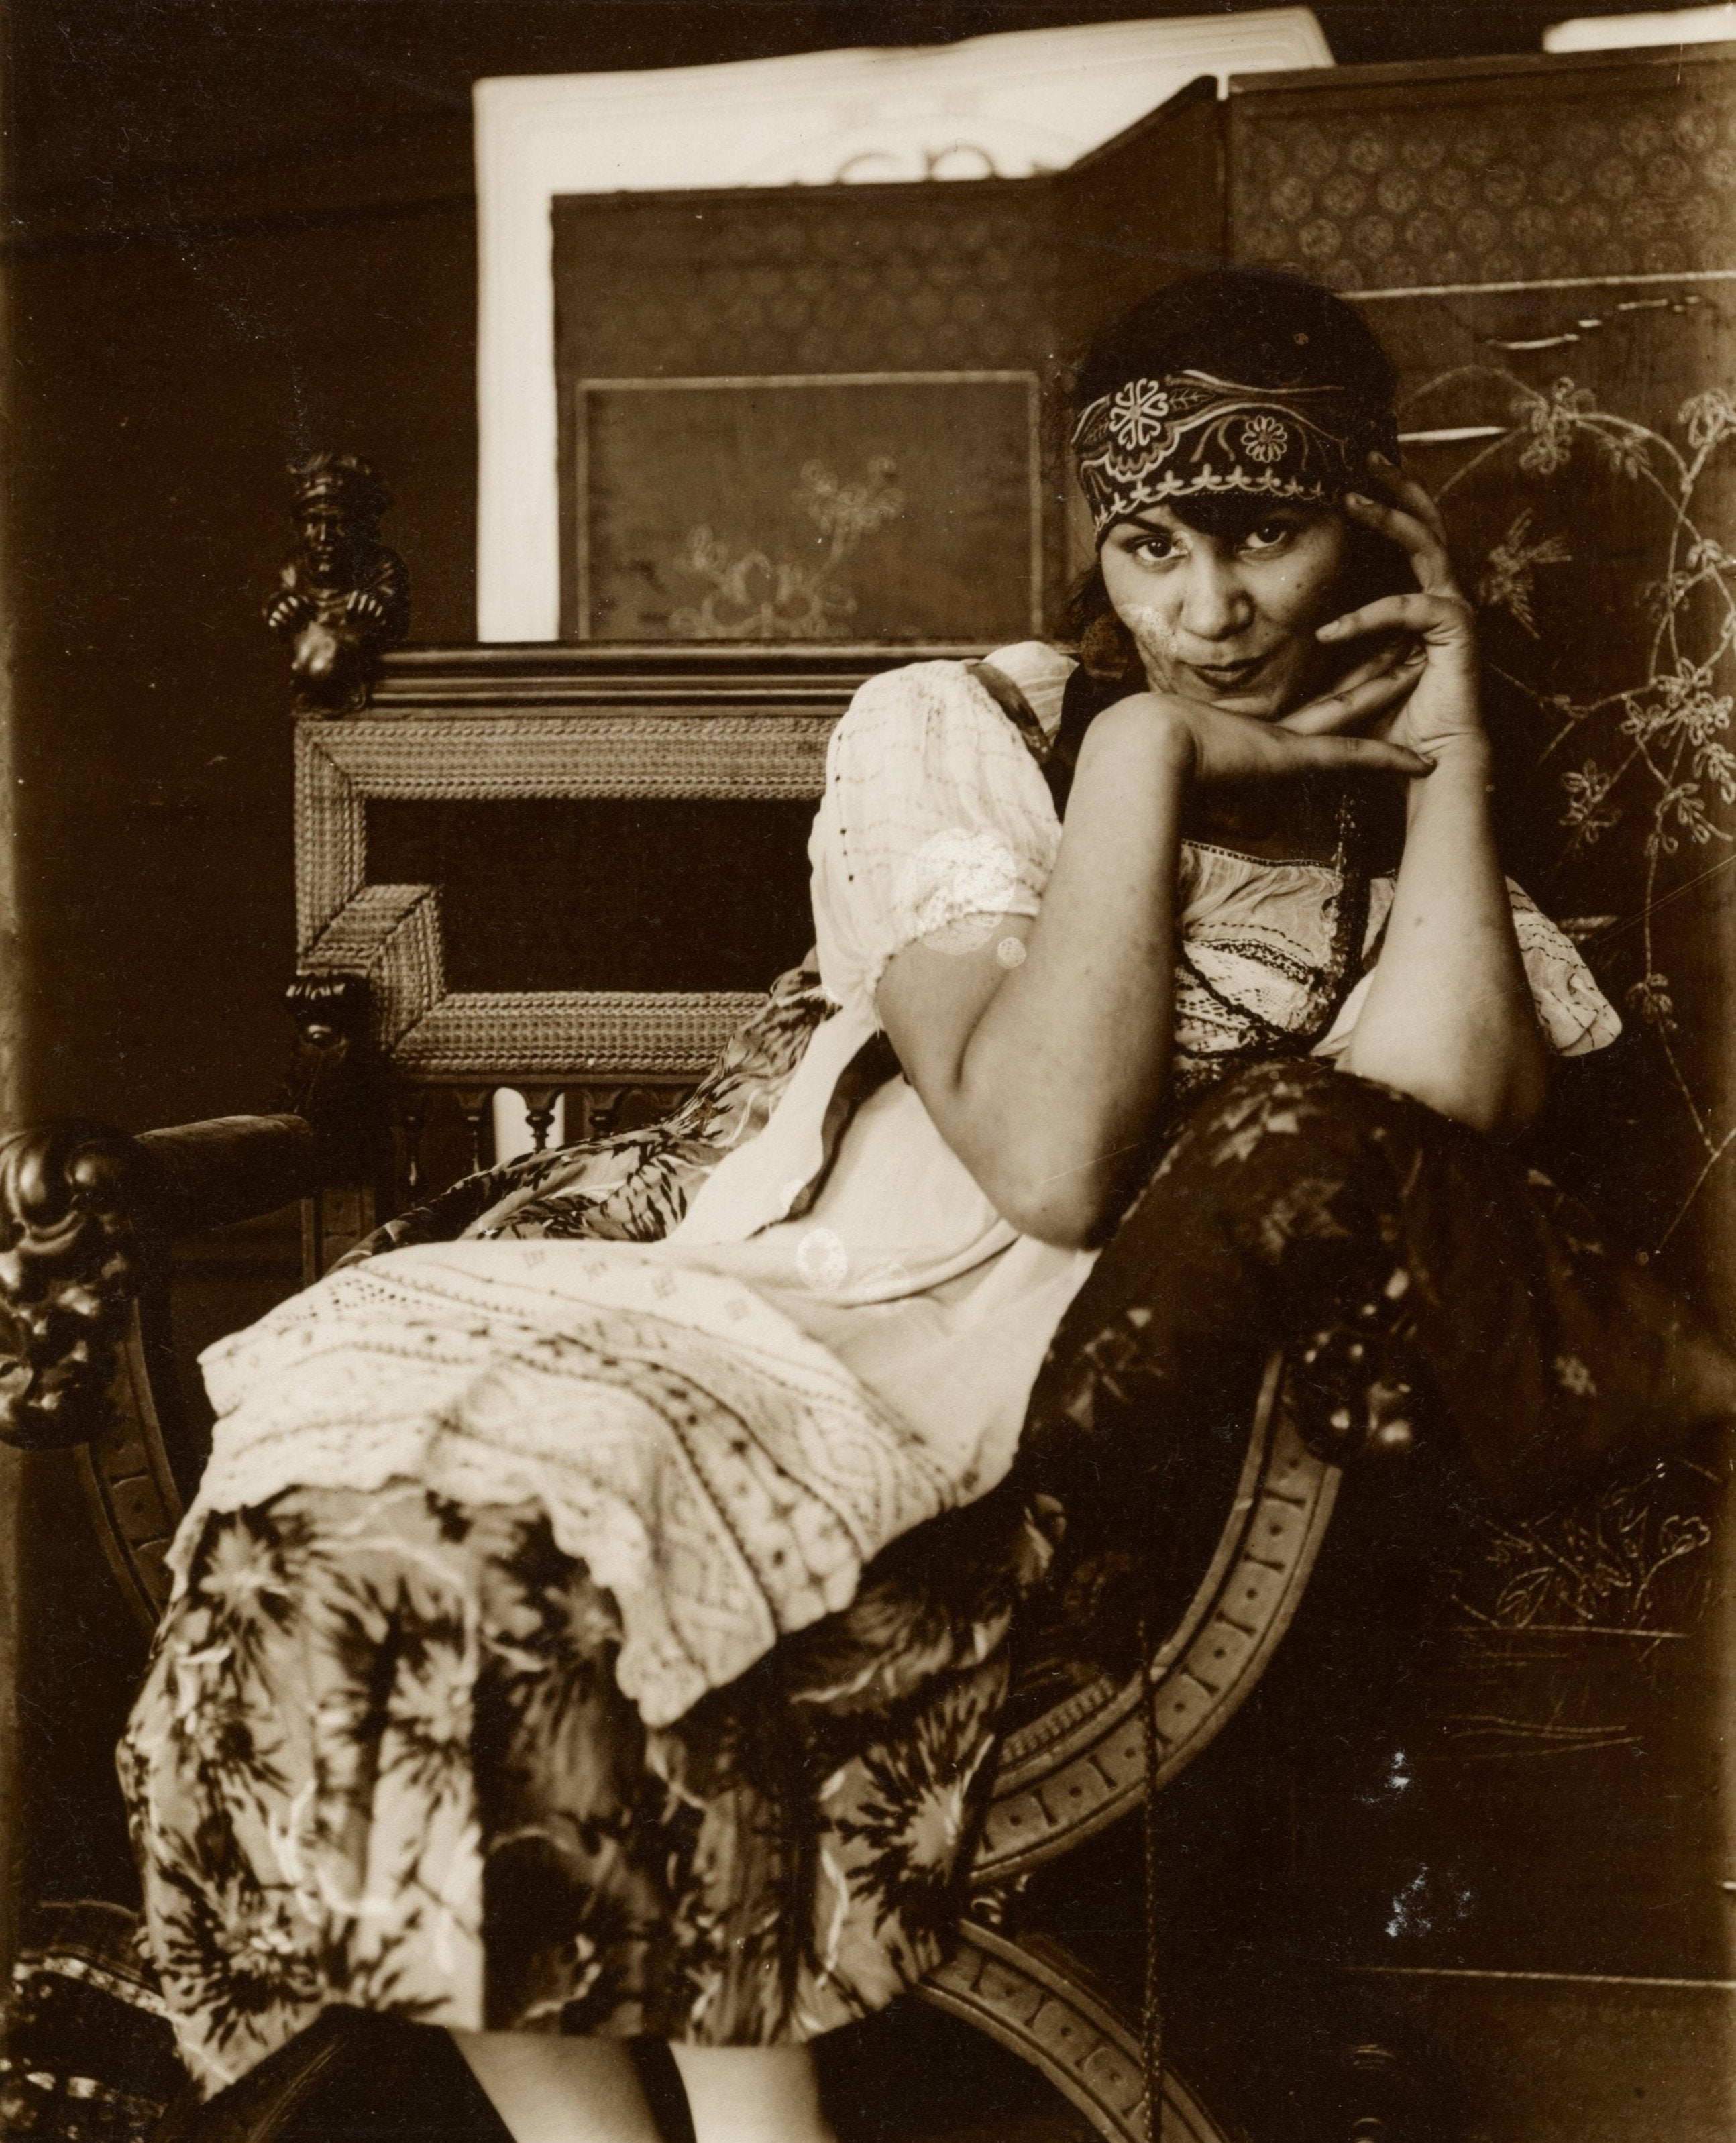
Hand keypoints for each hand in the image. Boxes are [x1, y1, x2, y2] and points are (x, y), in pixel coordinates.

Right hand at [1104, 639, 1430, 789]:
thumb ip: (1184, 771)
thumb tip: (1177, 801)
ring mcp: (1285, 743)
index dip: (1336, 693)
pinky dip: (1387, 763)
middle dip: (1371, 669)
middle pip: (1336, 696)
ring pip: (1352, 709)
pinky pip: (1352, 760)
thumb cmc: (1144, 754)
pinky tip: (1423, 764)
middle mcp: (1275, 735)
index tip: (1360, 669)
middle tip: (1407, 641)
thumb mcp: (1167, 758)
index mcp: (1252, 739)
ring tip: (1422, 660)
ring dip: (1388, 688)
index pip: (1307, 714)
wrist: (1140, 747)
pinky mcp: (1291, 757)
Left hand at [1318, 453, 1483, 761]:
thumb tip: (1264, 636)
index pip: (1405, 534)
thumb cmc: (1390, 721)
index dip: (1381, 500)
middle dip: (1394, 484)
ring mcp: (1453, 609)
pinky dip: (1367, 616)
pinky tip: (1328, 632)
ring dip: (1386, 517)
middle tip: (1360, 454)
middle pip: (1424, 519)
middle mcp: (1441, 593)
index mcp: (1420, 595)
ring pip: (1425, 543)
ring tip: (1349, 499)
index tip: (1343, 475)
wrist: (1431, 763)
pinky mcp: (1457, 633)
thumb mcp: (1343, 674)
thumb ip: (1320, 647)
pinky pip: (1408, 608)